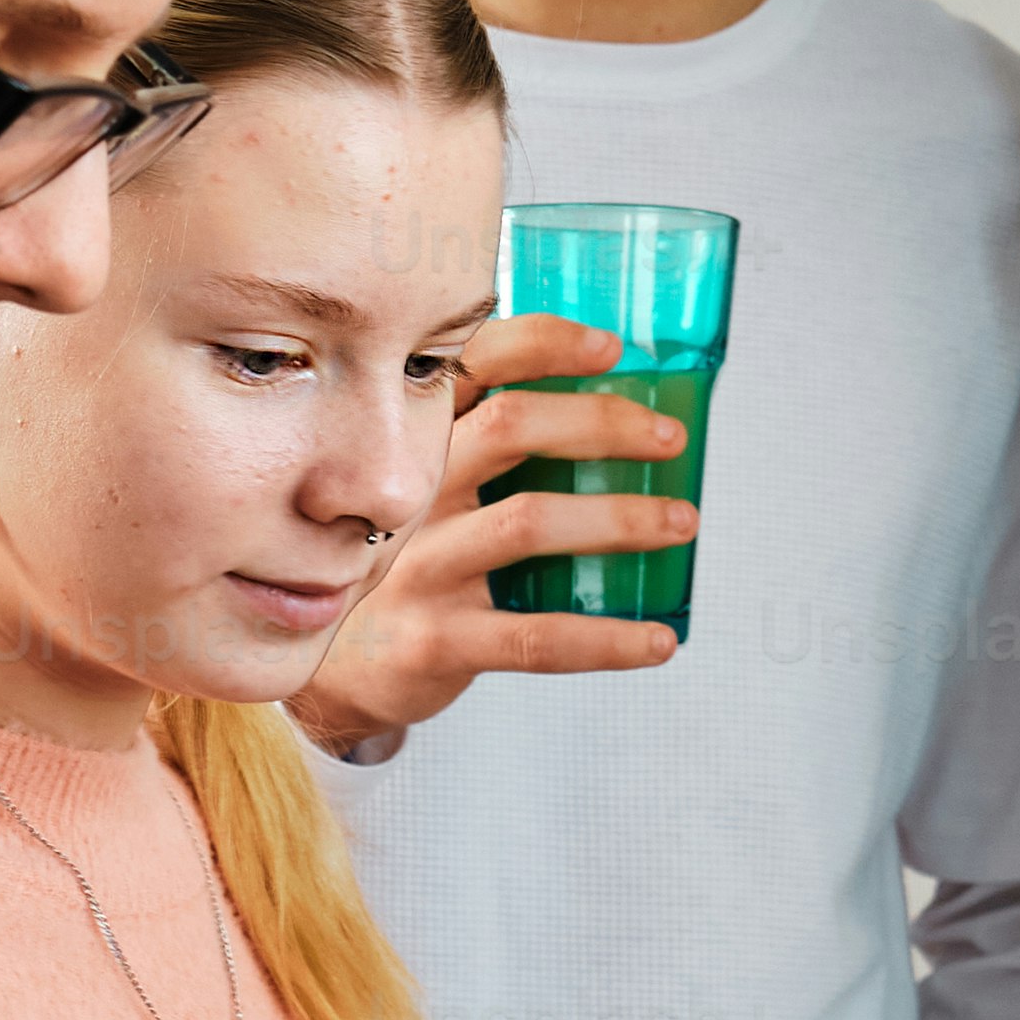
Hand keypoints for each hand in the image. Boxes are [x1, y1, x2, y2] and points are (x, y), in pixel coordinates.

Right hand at [290, 316, 698, 748]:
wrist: (339, 676)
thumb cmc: (410, 570)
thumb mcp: (430, 497)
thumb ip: (488, 457)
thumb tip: (619, 422)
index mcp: (418, 446)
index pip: (472, 363)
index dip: (543, 343)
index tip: (610, 349)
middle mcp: (410, 492)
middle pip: (508, 426)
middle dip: (602, 423)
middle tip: (667, 437)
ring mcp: (416, 566)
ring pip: (527, 522)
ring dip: (619, 518)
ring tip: (680, 522)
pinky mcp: (432, 639)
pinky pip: (534, 636)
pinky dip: (608, 637)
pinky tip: (658, 640)